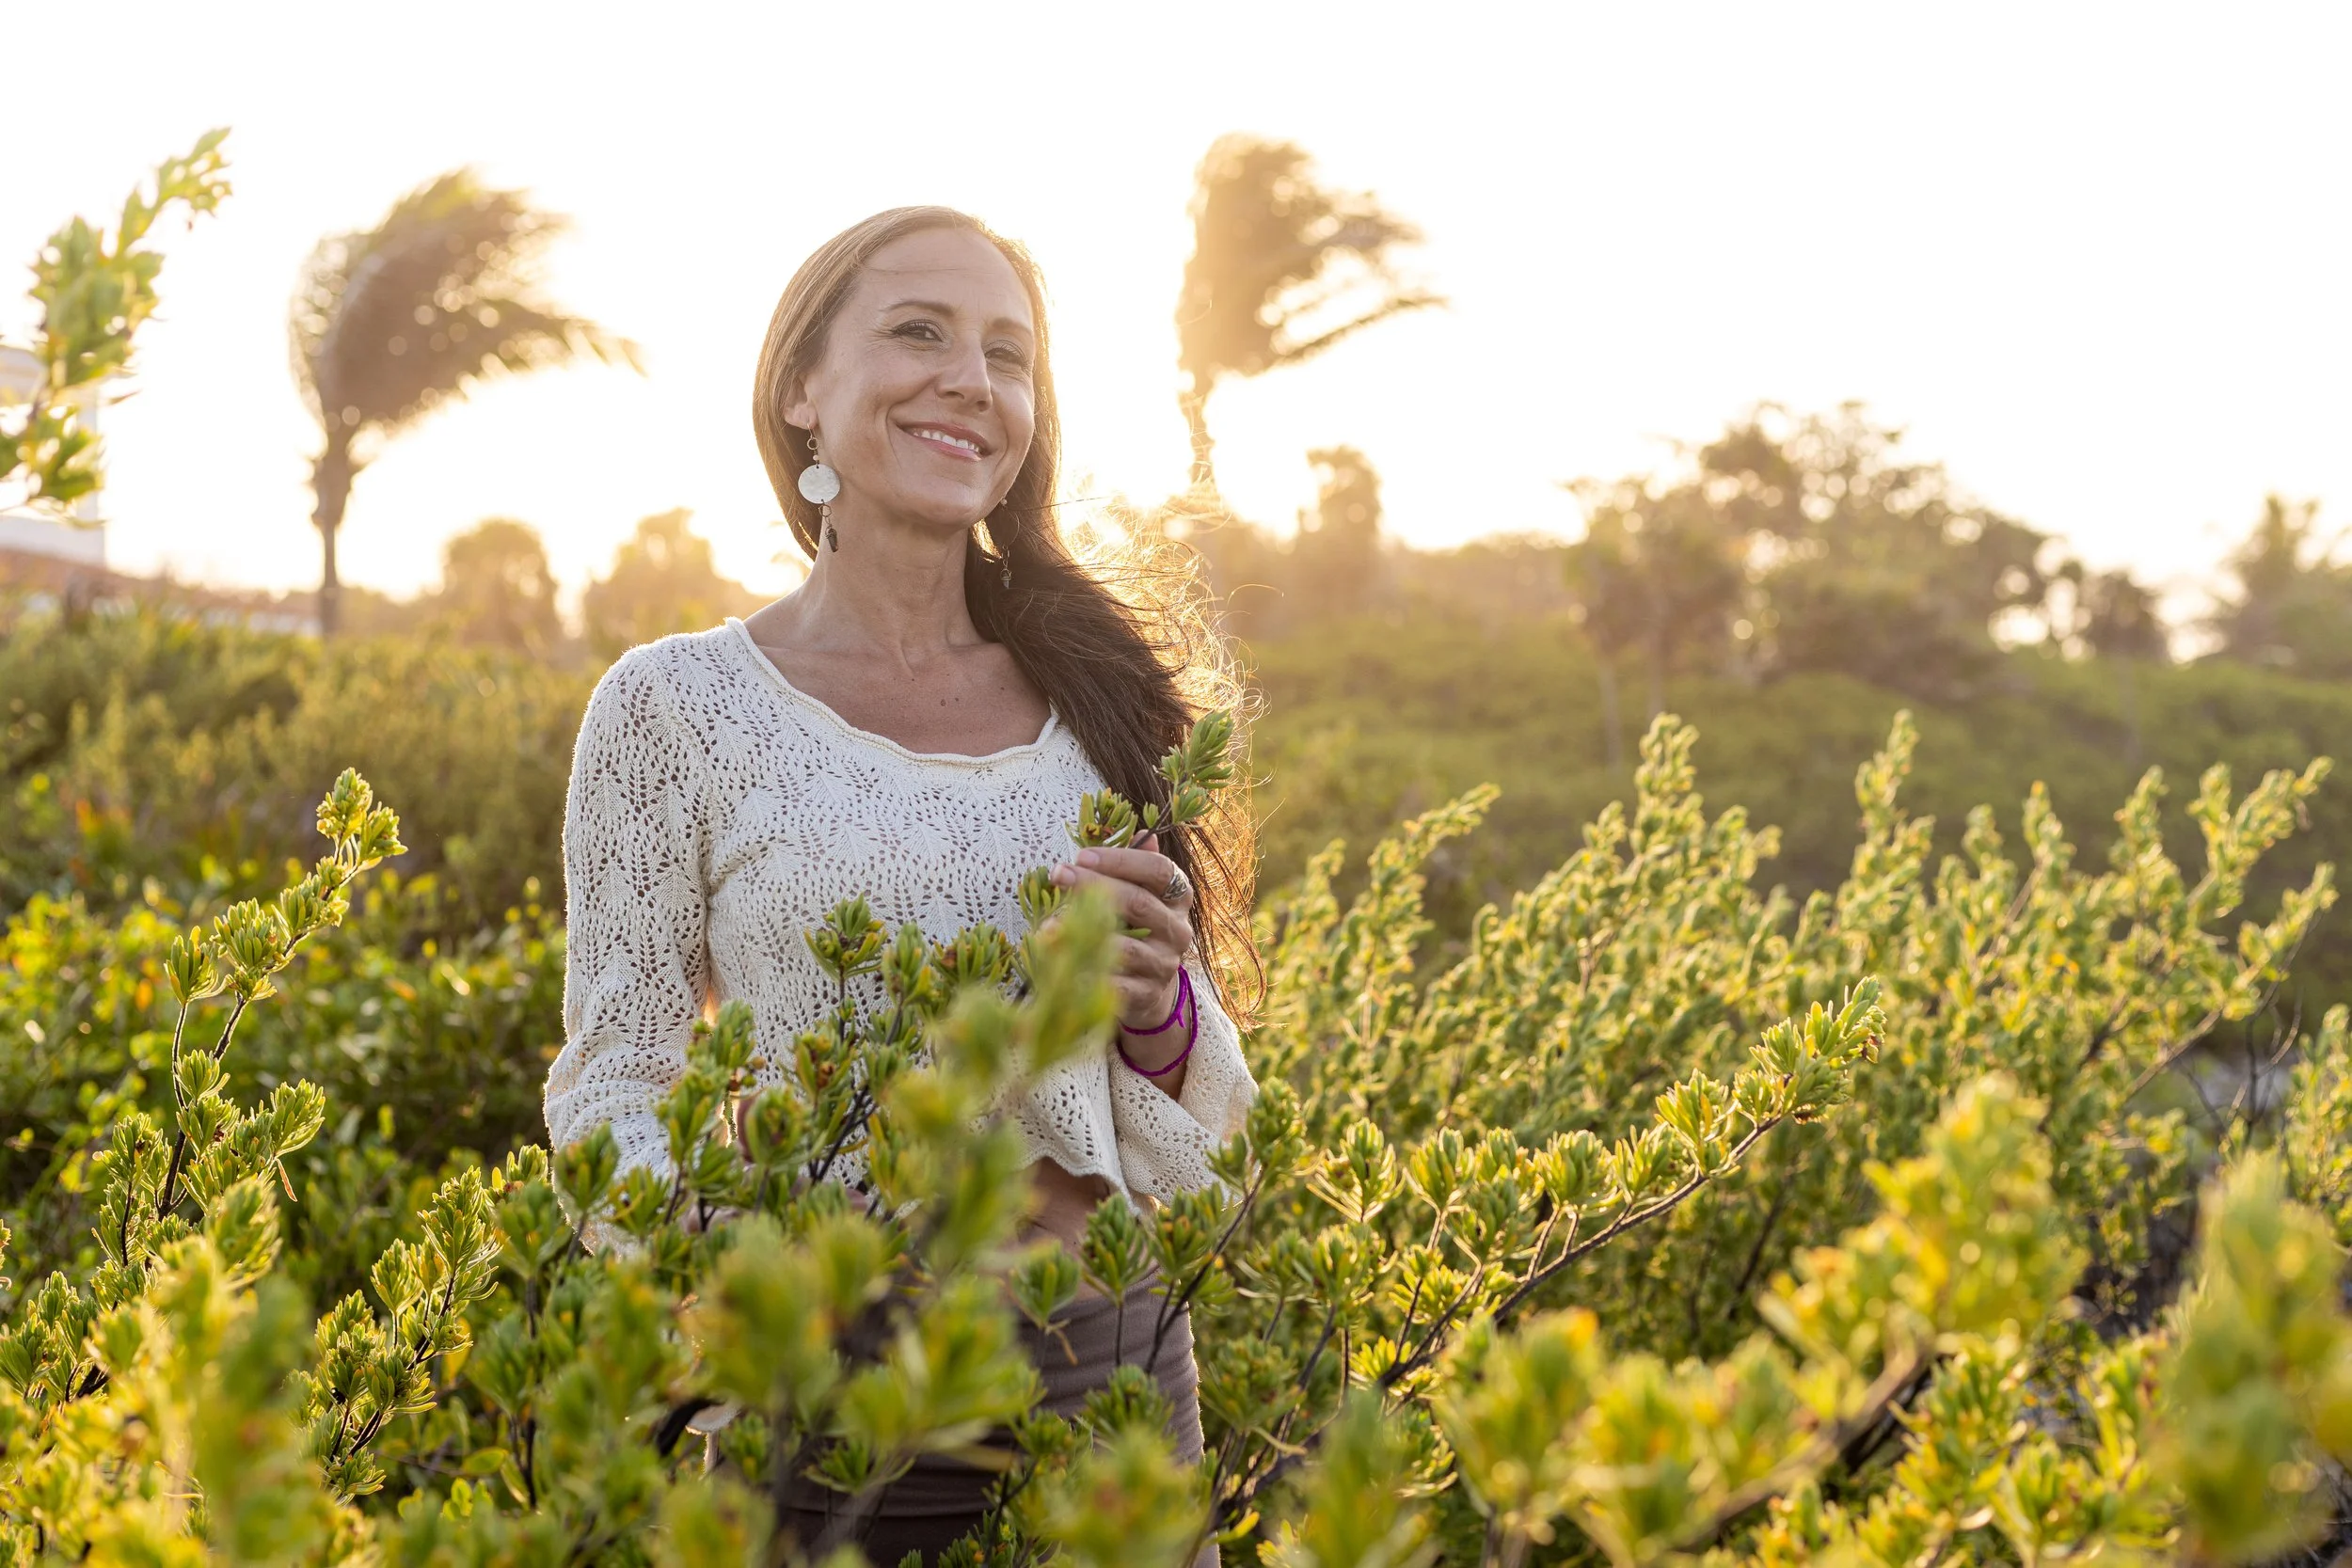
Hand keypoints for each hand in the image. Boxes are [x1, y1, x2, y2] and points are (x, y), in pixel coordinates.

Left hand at [1047, 830, 1192, 1064]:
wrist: (1149, 990)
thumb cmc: (1136, 929)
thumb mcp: (1140, 894)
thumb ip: (1135, 866)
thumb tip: (1143, 832)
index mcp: (1178, 897)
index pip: (1158, 870)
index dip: (1121, 860)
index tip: (1082, 854)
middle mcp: (1177, 930)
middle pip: (1138, 902)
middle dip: (1093, 885)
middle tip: (1057, 873)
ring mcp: (1164, 965)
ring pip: (1124, 945)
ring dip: (1083, 932)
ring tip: (1048, 923)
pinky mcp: (1146, 996)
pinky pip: (1113, 983)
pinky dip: (1084, 971)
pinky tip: (1059, 961)